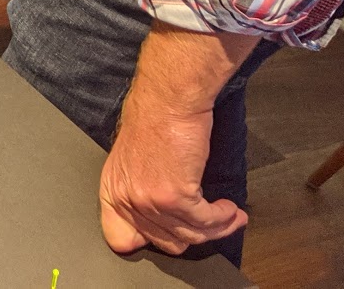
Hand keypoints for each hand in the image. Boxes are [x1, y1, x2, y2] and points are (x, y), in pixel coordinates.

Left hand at [98, 89, 245, 255]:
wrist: (167, 101)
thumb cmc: (153, 121)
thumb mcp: (132, 160)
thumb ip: (138, 189)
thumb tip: (160, 216)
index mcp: (113, 191)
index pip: (120, 238)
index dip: (149, 242)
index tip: (174, 236)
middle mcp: (127, 199)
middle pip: (166, 242)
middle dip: (196, 235)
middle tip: (215, 225)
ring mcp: (149, 200)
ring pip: (191, 234)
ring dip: (217, 228)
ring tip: (231, 217)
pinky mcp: (175, 195)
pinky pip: (206, 221)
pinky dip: (224, 218)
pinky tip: (230, 210)